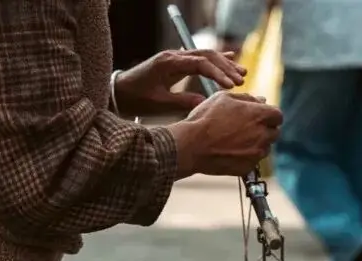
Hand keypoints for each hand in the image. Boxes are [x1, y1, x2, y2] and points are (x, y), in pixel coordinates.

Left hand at [114, 49, 245, 117]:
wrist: (120, 91)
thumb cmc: (137, 98)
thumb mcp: (159, 104)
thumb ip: (182, 102)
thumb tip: (206, 104)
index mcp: (169, 63)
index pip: (200, 64)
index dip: (217, 74)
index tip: (230, 86)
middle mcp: (174, 55)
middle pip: (206, 55)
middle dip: (225, 67)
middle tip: (241, 79)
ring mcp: (175, 57)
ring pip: (204, 55)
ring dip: (224, 63)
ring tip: (241, 73)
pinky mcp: (176, 62)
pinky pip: (199, 58)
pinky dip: (214, 61)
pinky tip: (230, 59)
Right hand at [173, 91, 282, 177]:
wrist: (192, 146)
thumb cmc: (206, 118)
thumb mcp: (224, 98)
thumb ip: (247, 98)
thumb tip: (262, 100)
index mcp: (259, 115)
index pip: (278, 115)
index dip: (270, 115)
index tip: (261, 116)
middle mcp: (262, 135)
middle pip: (275, 132)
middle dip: (266, 129)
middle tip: (248, 127)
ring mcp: (255, 154)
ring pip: (265, 148)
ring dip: (257, 143)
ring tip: (237, 139)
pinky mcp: (247, 168)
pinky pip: (254, 161)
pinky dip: (247, 156)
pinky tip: (232, 150)